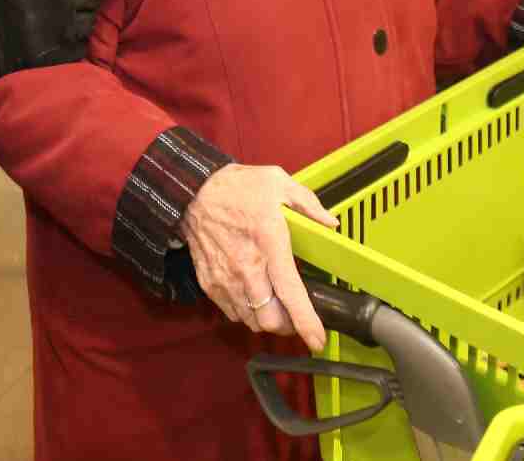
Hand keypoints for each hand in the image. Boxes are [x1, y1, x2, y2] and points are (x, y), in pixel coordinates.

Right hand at [179, 165, 338, 353]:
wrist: (192, 192)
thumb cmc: (237, 187)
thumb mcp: (278, 182)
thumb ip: (308, 204)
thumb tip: (331, 223)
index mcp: (270, 243)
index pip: (291, 294)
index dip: (307, 323)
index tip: (318, 340)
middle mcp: (247, 268)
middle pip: (271, 320)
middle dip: (287, 326)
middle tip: (295, 314)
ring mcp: (226, 279)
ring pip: (252, 321)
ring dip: (267, 321)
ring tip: (275, 307)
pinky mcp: (210, 283)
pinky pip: (233, 313)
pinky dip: (246, 313)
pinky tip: (253, 297)